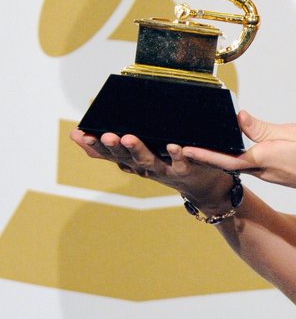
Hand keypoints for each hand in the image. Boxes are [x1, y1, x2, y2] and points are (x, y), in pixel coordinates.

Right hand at [69, 128, 232, 208]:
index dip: (94, 146)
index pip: (108, 154)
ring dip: (138, 150)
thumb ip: (108, 149)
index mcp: (131, 162)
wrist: (199, 185)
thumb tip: (74, 135)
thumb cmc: (164, 163)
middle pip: (126, 159)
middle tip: (106, 136)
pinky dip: (176, 155)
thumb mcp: (133, 156)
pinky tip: (173, 146)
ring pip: (148, 162)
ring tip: (129, 138)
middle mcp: (144, 168)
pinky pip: (181, 163)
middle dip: (115, 148)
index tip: (81, 134)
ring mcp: (164, 170)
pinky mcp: (185, 170)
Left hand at [182, 110, 295, 199]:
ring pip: (240, 164)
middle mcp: (262, 171)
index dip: (202, 153)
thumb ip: (263, 128)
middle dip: (206, 154)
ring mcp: (270, 176)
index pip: (225, 156)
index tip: (182, 149)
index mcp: (263, 158)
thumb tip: (238, 118)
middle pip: (228, 162)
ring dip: (222, 156)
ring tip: (204, 143)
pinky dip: (240, 157)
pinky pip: (253, 166)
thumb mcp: (294, 132)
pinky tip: (237, 147)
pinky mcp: (277, 176)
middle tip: (183, 145)